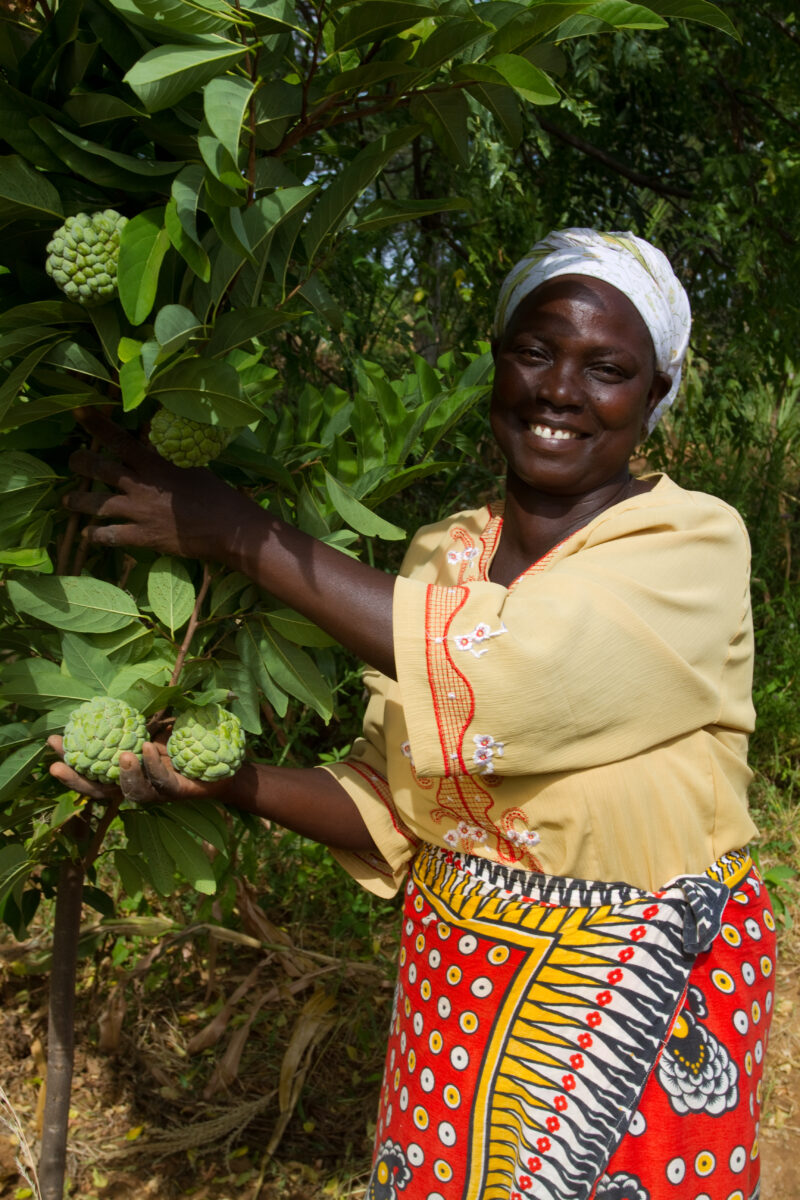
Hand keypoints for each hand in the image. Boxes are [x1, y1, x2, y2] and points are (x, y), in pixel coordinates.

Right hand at [47, 736, 231, 804]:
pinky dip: (153, 765)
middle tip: (58, 765)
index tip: (51, 741)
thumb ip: (135, 719)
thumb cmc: (186, 743)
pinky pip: (162, 781)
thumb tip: (108, 695)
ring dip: (123, 774)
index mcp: (125, 773)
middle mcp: (136, 787)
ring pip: (132, 792)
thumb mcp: (157, 726)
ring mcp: (156, 793)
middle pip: (101, 791)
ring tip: (121, 755)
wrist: (223, 761)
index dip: (69, 760)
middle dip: (78, 780)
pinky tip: (147, 748)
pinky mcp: (178, 793)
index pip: (91, 772)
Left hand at [65, 407, 253, 559]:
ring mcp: (138, 513)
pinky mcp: (142, 537)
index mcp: (154, 464)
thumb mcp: (193, 465)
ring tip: (67, 500)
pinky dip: (96, 535)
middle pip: (99, 469)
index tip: (78, 410)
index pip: (119, 439)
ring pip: (97, 504)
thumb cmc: (216, 494)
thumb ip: (169, 453)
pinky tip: (87, 534)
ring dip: (78, 501)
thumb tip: (151, 435)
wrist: (227, 529)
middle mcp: (140, 486)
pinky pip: (110, 536)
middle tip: (72, 460)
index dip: (97, 425)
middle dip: (80, 463)